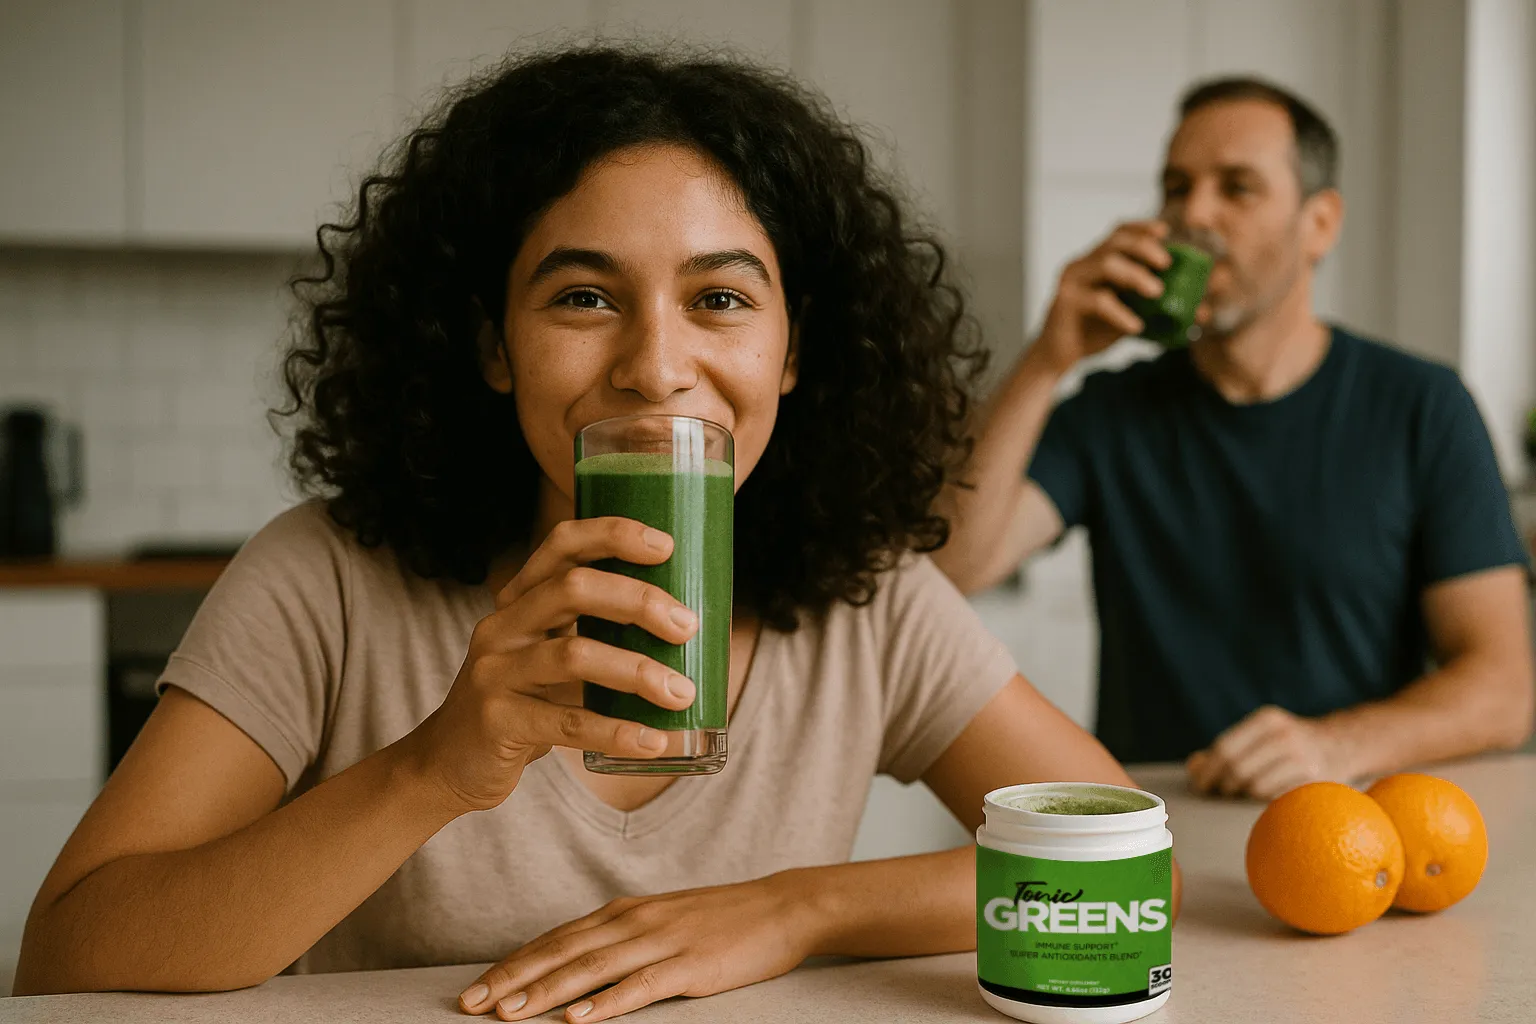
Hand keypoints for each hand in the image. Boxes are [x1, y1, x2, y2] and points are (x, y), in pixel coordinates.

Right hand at [398, 517, 700, 814]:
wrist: (451, 763)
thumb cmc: (523, 701)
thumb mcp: (548, 653)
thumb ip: (595, 631)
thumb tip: (684, 624)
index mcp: (520, 599)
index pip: (563, 544)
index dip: (613, 535)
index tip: (667, 546)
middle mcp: (503, 625)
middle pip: (574, 589)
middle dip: (639, 602)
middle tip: (687, 627)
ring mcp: (495, 672)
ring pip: (574, 654)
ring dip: (637, 672)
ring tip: (682, 693)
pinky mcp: (496, 721)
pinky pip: (566, 722)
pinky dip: (616, 731)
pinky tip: (653, 741)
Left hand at [456, 876, 820, 1021]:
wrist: (782, 906)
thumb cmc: (722, 919)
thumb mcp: (661, 920)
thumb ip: (620, 938)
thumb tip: (577, 965)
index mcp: (623, 911)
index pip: (555, 939)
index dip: (513, 963)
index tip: (475, 988)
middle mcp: (633, 921)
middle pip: (561, 952)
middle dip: (512, 980)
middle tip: (471, 1006)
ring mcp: (661, 941)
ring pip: (591, 968)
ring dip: (546, 992)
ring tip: (509, 1014)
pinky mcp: (689, 965)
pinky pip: (640, 986)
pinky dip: (605, 1003)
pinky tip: (577, 1018)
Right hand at [1032, 220, 1182, 373]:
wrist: (1059, 357)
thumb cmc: (1094, 332)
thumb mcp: (1131, 316)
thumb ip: (1157, 310)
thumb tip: (1201, 313)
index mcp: (1096, 262)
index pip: (1118, 233)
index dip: (1141, 228)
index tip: (1165, 233)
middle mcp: (1082, 265)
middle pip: (1114, 241)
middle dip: (1144, 247)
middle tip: (1166, 264)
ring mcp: (1072, 281)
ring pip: (1106, 264)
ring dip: (1135, 275)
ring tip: (1157, 292)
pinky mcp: (1065, 302)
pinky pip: (1098, 301)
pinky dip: (1121, 313)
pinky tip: (1137, 327)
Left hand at [1186, 705, 1351, 799]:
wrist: (1341, 745)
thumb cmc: (1286, 744)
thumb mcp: (1259, 735)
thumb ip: (1225, 749)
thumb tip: (1194, 767)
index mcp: (1267, 720)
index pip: (1225, 747)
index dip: (1207, 770)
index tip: (1199, 785)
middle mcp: (1285, 736)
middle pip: (1237, 769)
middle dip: (1222, 785)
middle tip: (1218, 792)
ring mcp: (1303, 759)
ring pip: (1255, 787)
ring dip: (1243, 794)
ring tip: (1243, 792)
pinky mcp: (1315, 781)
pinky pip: (1276, 798)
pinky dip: (1264, 800)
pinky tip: (1265, 794)